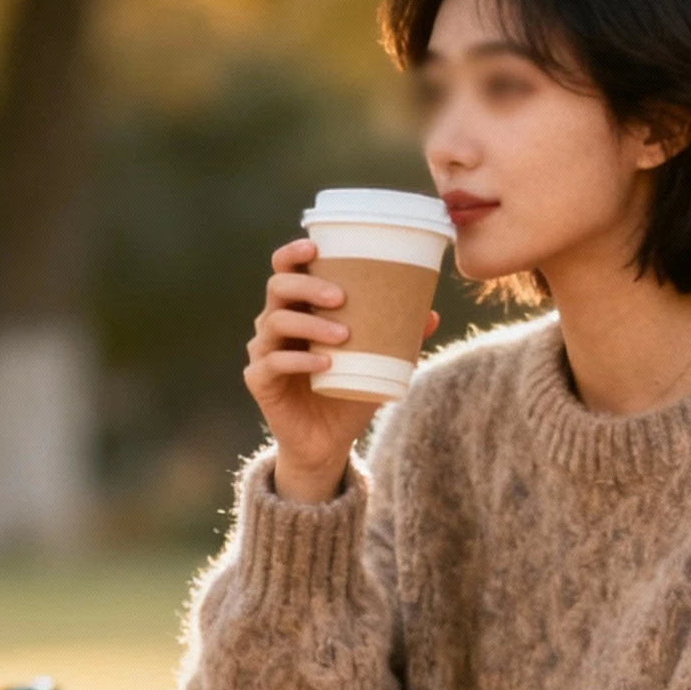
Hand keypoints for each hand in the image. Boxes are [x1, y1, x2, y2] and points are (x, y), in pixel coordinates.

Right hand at [246, 236, 439, 501]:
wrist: (327, 442)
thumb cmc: (348, 392)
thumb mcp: (377, 363)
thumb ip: (397, 338)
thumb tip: (431, 314)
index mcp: (298, 309)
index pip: (286, 270)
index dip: (293, 254)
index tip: (315, 247)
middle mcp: (274, 324)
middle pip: (278, 288)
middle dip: (307, 287)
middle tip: (341, 297)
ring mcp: (263, 351)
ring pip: (275, 323)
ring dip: (311, 325)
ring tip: (343, 336)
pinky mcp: (259, 381)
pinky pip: (273, 364)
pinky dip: (300, 361)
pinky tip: (325, 364)